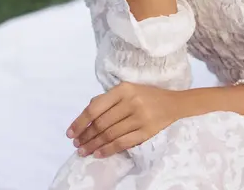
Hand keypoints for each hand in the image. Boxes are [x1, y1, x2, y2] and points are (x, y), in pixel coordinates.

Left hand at [66, 82, 183, 158]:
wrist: (173, 103)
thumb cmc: (147, 95)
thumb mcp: (128, 89)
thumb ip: (108, 99)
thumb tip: (87, 113)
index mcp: (123, 89)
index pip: (95, 107)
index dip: (80, 121)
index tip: (70, 132)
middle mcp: (130, 102)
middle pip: (101, 123)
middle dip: (85, 136)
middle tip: (76, 145)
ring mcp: (139, 118)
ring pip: (110, 135)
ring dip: (94, 145)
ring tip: (83, 151)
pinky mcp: (146, 132)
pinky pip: (122, 143)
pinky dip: (108, 150)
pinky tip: (99, 153)